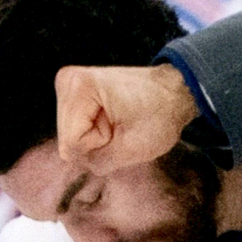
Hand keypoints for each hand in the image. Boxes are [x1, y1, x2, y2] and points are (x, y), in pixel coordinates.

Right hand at [55, 64, 196, 174]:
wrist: (174, 91)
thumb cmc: (161, 115)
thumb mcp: (133, 148)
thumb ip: (97, 162)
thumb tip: (73, 161)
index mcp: (80, 86)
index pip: (72, 143)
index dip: (101, 145)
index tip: (123, 127)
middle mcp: (68, 80)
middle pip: (67, 139)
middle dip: (96, 143)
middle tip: (122, 126)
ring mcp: (68, 84)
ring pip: (69, 136)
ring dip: (96, 137)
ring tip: (119, 121)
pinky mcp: (73, 91)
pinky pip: (74, 128)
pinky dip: (94, 131)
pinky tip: (112, 118)